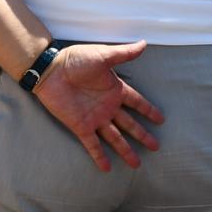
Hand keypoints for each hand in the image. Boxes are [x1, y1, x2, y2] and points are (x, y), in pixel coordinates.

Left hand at [31, 41, 162, 170]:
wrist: (50, 69)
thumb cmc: (75, 59)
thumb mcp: (103, 55)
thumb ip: (124, 53)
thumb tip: (144, 43)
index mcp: (114, 89)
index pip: (137, 102)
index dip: (148, 110)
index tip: (161, 120)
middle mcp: (107, 106)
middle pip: (129, 125)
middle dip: (142, 136)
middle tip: (156, 147)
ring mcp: (95, 117)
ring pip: (115, 138)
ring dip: (125, 150)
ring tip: (136, 164)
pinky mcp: (80, 125)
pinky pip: (92, 144)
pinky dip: (99, 156)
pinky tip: (107, 168)